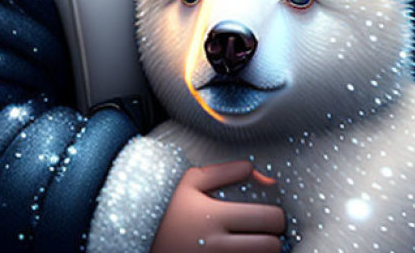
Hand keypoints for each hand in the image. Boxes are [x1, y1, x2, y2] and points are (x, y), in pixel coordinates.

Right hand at [150, 160, 285, 252]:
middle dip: (275, 239)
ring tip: (256, 246)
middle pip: (270, 246)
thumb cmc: (168, 208)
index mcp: (214, 216)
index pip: (268, 219)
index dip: (278, 217)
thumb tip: (255, 170)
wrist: (137, 236)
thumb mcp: (190, 182)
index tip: (273, 217)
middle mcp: (215, 244)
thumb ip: (224, 172)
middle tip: (269, 234)